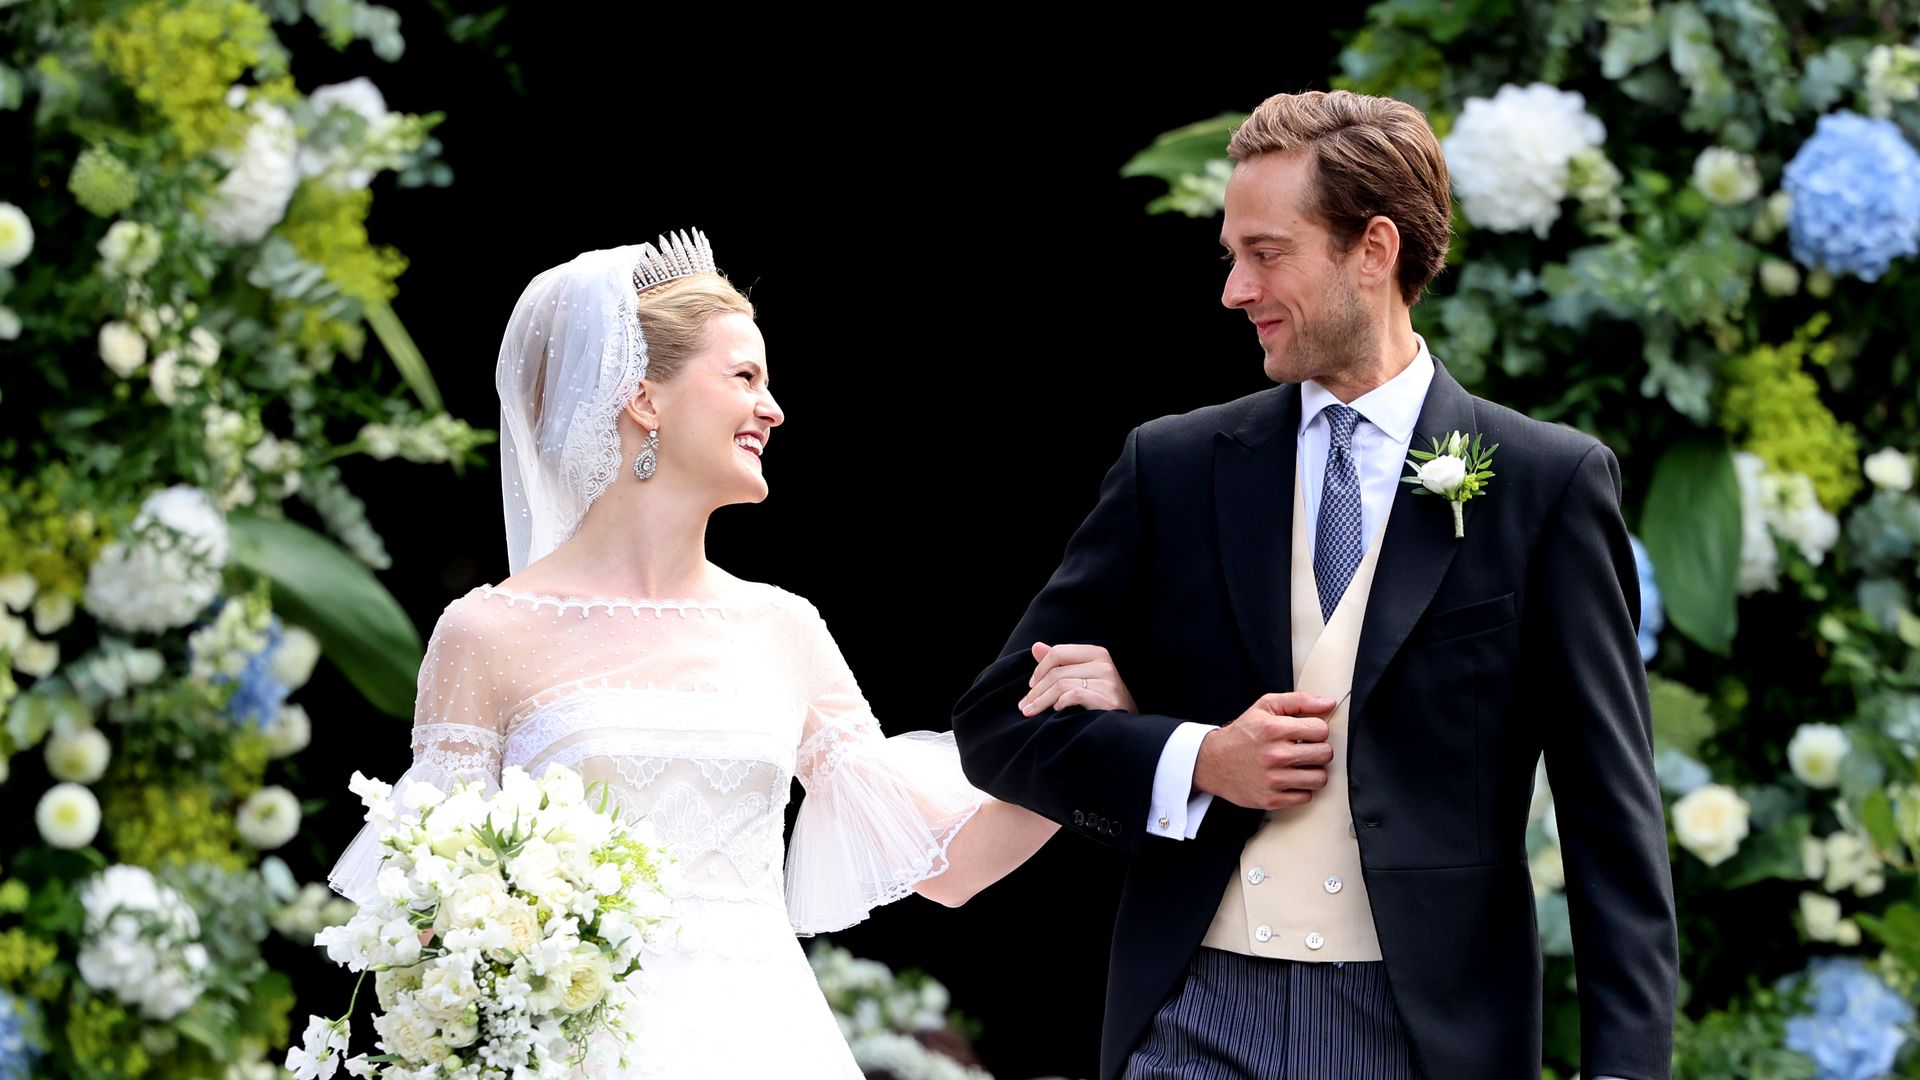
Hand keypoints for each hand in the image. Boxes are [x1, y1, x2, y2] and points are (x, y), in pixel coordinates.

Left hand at [1018, 642, 1137, 714]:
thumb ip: (1059, 662)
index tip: (1031, 685)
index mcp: (1096, 653)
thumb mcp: (1080, 676)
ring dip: (1041, 701)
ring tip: (1031, 711)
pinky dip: (1060, 703)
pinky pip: (1075, 695)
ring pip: (1062, 684)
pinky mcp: (1108, 700)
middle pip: (1057, 672)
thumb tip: (1036, 647)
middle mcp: (1104, 664)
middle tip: (1024, 706)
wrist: (1125, 725)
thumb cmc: (1100, 699)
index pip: (1058, 652)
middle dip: (1036, 691)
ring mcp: (1108, 682)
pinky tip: (1056, 710)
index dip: (1039, 669)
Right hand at [1192, 692, 1338, 809]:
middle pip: (1325, 754)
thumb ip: (1298, 701)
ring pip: (1320, 778)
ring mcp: (1273, 779)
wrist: (1212, 762)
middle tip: (1305, 750)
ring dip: (1313, 772)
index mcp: (1274, 729)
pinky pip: (1306, 797)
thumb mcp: (1265, 707)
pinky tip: (1290, 780)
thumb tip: (1329, 703)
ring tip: (1300, 766)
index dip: (1316, 730)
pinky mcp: (1271, 799)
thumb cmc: (1243, 733)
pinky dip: (1301, 789)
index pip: (1321, 730)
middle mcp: (1274, 754)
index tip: (1306, 734)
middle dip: (1318, 750)